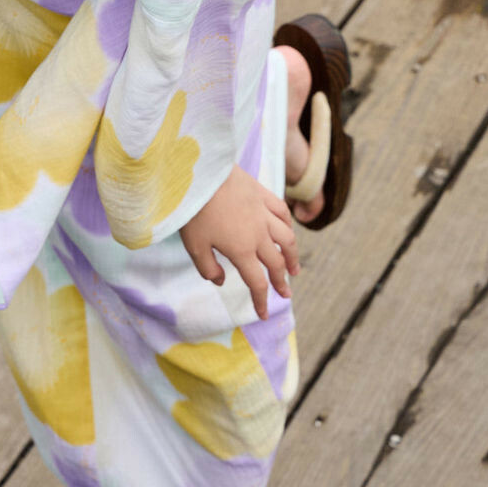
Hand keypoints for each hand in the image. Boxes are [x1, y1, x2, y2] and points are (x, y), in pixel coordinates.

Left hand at [179, 165, 299, 319]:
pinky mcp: (261, 194)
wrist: (199, 173)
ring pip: (287, 238)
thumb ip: (208, 268)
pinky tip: (286, 230)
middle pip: (276, 263)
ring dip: (292, 256)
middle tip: (285, 293)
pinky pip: (282, 212)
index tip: (263, 314)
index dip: (261, 301)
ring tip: (294, 268)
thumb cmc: (193, 210)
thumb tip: (221, 282)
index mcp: (242, 250)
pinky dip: (287, 225)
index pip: (257, 283)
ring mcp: (263, 212)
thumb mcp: (194, 245)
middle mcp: (258, 234)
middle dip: (281, 281)